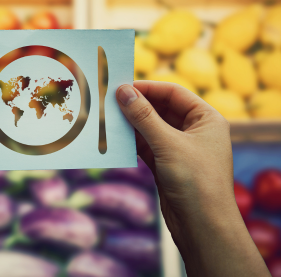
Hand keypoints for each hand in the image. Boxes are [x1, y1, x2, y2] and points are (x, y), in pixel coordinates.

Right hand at [116, 81, 268, 276]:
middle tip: (110, 101)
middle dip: (137, 106)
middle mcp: (195, 131)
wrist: (203, 228)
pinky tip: (115, 138)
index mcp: (206, 119)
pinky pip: (146, 145)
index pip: (174, 93)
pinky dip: (132, 142)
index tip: (122, 87)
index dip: (148, 88)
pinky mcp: (167, 164)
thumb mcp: (168, 143)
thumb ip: (144, 116)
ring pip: (151, 128)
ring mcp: (180, 148)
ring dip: (132, 124)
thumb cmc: (196, 181)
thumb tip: (123, 91)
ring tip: (108, 118)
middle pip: (161, 109)